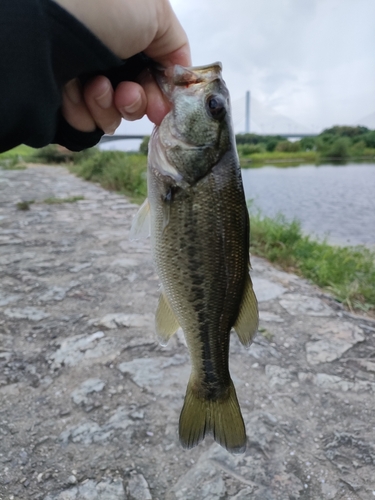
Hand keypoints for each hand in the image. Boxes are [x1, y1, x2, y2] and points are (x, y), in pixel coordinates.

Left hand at [57, 0, 190, 131]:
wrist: (47, 24)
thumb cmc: (103, 7)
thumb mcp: (156, 13)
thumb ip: (175, 45)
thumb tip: (179, 77)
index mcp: (129, 37)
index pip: (154, 77)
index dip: (160, 95)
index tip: (161, 108)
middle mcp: (107, 59)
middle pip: (135, 100)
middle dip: (134, 102)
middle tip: (126, 94)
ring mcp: (84, 81)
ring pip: (112, 115)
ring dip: (108, 105)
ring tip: (95, 85)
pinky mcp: (64, 101)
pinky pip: (86, 123)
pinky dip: (84, 112)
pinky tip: (76, 91)